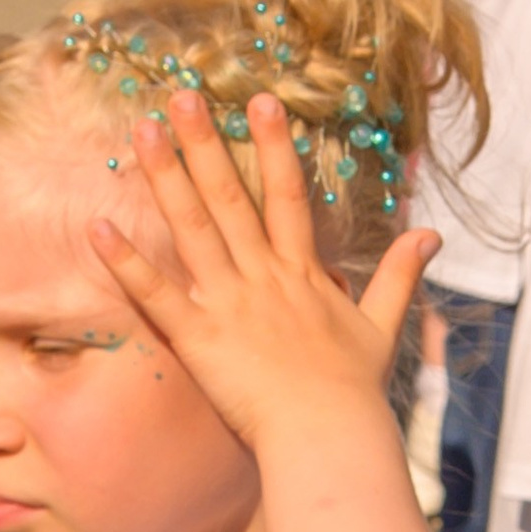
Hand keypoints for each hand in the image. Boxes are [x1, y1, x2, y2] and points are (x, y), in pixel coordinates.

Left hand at [91, 93, 435, 455]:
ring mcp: (229, 303)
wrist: (329, 436)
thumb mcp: (384, 325)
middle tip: (183, 96)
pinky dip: (127, 262)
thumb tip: (431, 234)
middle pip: (230, 197)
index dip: (274, 146)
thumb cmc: (354, 390)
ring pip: (193, 228)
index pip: (286, 195)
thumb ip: (400, 275)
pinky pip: (156, 295)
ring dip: (166, 177)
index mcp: (302, 273)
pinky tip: (99, 227)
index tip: (260, 101)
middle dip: (206, 143)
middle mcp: (263, 276)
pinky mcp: (199, 337)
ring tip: (142, 131)